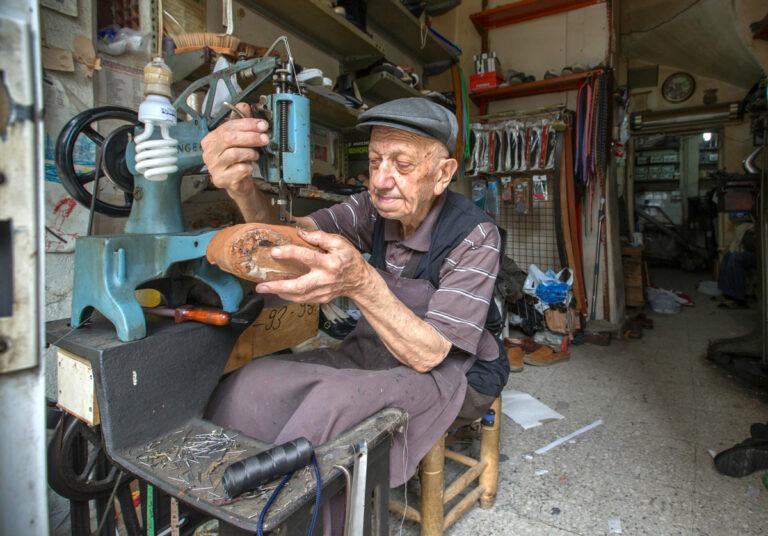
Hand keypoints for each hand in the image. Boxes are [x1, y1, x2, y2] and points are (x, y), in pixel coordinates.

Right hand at [201, 102, 269, 197]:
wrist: (237, 182)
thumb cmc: (237, 160)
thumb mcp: (240, 139)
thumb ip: (241, 122)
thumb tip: (244, 105)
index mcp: (211, 139)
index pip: (228, 127)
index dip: (247, 124)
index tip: (262, 125)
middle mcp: (209, 152)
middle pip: (230, 139)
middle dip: (251, 137)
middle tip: (264, 138)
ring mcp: (213, 167)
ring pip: (234, 154)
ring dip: (250, 153)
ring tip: (255, 155)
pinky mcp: (221, 179)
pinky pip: (239, 170)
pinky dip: (248, 167)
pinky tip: (249, 167)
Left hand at [255, 229, 372, 302]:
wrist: (359, 281)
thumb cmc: (349, 259)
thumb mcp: (340, 243)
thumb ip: (321, 237)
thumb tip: (300, 232)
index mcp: (330, 263)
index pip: (308, 257)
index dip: (291, 253)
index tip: (275, 251)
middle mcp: (325, 279)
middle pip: (299, 286)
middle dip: (278, 286)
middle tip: (261, 286)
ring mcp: (323, 292)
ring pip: (298, 296)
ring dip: (280, 293)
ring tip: (264, 288)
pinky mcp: (321, 299)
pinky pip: (302, 300)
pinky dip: (289, 296)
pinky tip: (279, 291)